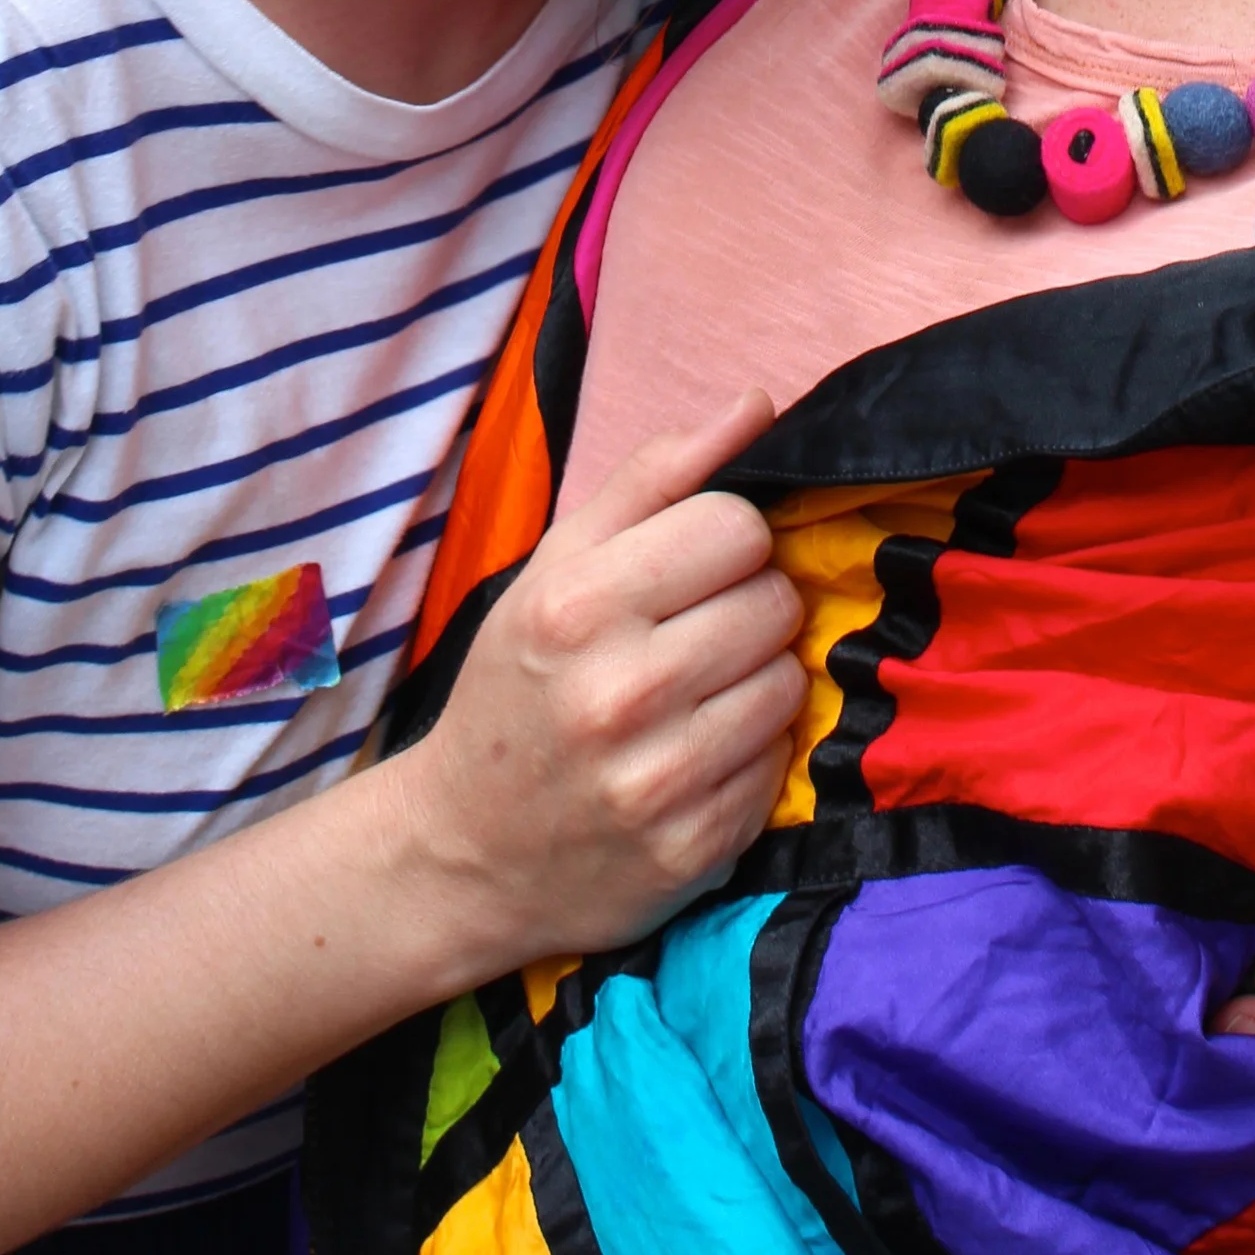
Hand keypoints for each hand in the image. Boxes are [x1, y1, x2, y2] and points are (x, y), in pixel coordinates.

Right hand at [390, 390, 805, 990]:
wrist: (465, 850)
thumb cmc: (518, 684)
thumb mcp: (557, 565)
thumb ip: (657, 475)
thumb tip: (756, 404)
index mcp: (577, 606)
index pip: (738, 527)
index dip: (726, 540)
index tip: (692, 569)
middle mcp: (620, 693)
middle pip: (774, 602)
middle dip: (747, 607)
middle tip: (693, 634)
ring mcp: (660, 781)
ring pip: (789, 683)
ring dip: (758, 680)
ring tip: (697, 694)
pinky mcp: (695, 849)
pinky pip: (780, 765)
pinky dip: (751, 753)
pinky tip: (697, 753)